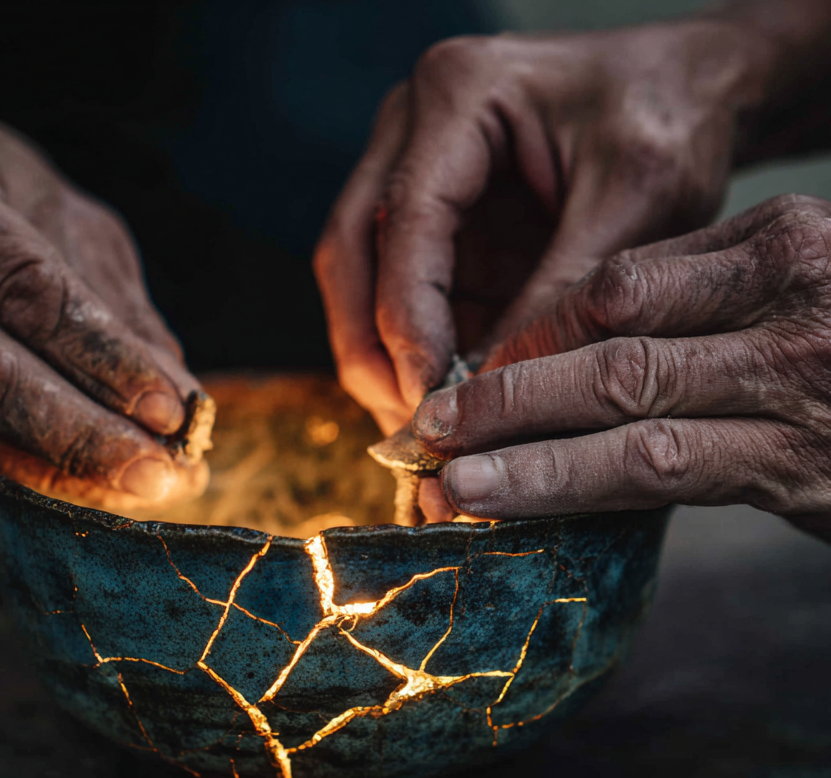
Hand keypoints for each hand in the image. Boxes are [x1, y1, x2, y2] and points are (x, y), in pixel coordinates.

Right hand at [0, 115, 206, 513]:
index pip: (27, 288)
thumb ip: (110, 298)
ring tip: (121, 487)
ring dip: (44, 469)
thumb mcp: (48, 209)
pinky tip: (49, 471)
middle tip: (157, 478)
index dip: (105, 361)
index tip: (170, 413)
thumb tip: (178, 396)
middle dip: (81, 437)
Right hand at [314, 19, 771, 433]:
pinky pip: (398, 296)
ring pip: (358, 281)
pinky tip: (440, 401)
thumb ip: (559, 296)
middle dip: (371, 349)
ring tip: (422, 429)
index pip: (404, 221)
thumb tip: (488, 391)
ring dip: (381, 360)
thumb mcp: (634, 205)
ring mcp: (411, 173)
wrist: (689, 87)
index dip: (408, 320)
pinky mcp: (430, 222)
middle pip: (349, 253)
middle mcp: (412, 129)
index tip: (429, 397)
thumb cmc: (669, 117)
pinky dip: (412, 354)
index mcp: (459, 94)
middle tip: (409, 426)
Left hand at [412, 194, 830, 539]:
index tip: (471, 376)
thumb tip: (570, 343)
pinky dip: (571, 485)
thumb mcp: (791, 298)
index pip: (616, 286)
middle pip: (606, 339)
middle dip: (505, 389)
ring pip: (623, 403)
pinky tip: (506, 501)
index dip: (530, 338)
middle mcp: (787, 299)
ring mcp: (793, 382)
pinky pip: (659, 470)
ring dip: (521, 446)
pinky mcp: (797, 467)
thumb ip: (698, 306)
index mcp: (779, 243)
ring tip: (444, 477)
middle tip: (428, 427)